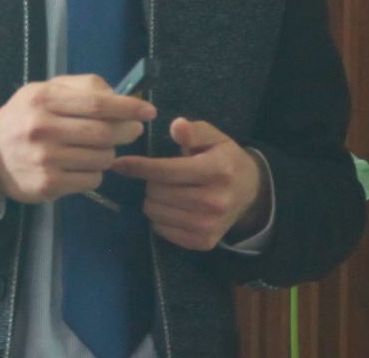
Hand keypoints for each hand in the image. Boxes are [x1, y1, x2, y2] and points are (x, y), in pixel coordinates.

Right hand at [0, 74, 156, 203]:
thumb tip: (119, 96)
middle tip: (133, 130)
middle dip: (127, 131)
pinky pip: (91, 180)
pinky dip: (95, 172)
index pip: (96, 104)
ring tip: (98, 147)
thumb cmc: (26, 116)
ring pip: (102, 158)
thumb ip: (82, 87)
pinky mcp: (48, 185)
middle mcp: (43, 128)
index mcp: (44, 99)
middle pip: (103, 132)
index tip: (149, 111)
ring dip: (110, 153)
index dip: (127, 107)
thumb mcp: (46, 90)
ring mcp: (45, 160)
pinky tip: (81, 165)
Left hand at [112, 116, 268, 250]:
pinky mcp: (204, 242)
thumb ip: (194, 131)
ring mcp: (209, 225)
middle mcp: (214, 201)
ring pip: (156, 213)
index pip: (167, 171)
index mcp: (217, 170)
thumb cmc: (225, 158)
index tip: (119, 163)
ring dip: (152, 200)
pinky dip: (160, 218)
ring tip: (164, 190)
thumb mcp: (214, 137)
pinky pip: (163, 231)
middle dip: (149, 181)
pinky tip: (170, 207)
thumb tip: (176, 125)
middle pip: (158, 193)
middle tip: (158, 175)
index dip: (139, 166)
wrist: (250, 192)